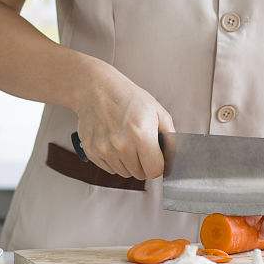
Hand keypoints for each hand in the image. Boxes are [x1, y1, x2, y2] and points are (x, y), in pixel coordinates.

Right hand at [74, 64, 173, 180]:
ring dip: (128, 162)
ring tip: (125, 141)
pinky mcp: (91, 151)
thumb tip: (172, 160)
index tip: (156, 158)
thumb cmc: (127, 97)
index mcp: (141, 135)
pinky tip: (113, 142)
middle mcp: (121, 145)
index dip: (158, 165)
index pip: (154, 171)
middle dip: (143, 163)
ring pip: (124, 173)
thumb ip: (170, 138)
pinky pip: (109, 168)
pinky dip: (113, 160)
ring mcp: (104, 149)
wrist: (96, 88)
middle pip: (139, 174)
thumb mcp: (157, 111)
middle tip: (139, 145)